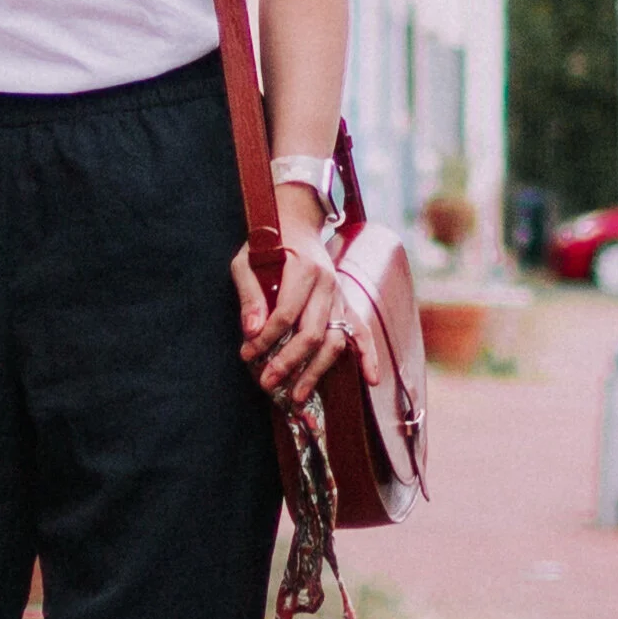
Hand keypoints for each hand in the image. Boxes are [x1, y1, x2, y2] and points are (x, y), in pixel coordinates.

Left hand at [233, 206, 384, 404]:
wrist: (296, 223)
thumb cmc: (267, 244)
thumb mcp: (246, 261)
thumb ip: (249, 295)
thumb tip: (251, 332)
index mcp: (303, 269)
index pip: (286, 314)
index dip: (266, 338)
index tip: (247, 354)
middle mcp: (327, 284)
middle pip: (312, 332)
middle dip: (289, 362)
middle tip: (267, 383)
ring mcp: (340, 295)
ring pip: (335, 340)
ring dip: (317, 370)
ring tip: (298, 396)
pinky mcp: (345, 304)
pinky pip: (361, 332)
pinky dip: (369, 355)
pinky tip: (371, 380)